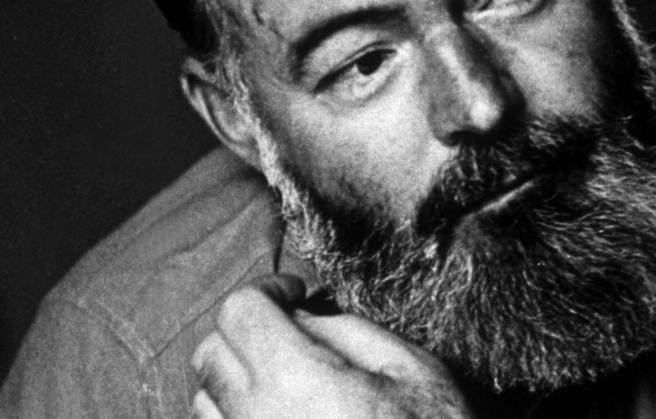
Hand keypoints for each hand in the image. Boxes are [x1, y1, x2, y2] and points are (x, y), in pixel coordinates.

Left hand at [191, 274, 473, 417]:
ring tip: (285, 378)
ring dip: (236, 377)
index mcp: (295, 379)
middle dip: (246, 329)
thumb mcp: (411, 369)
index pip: (239, 311)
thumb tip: (302, 316)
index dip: (268, 289)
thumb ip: (347, 331)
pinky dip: (238, 417)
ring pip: (204, 400)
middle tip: (291, 331)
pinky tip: (281, 415)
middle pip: (210, 352)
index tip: (297, 293)